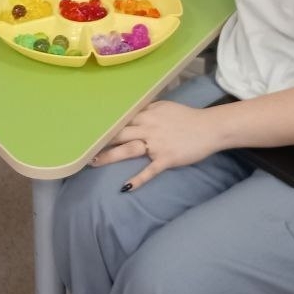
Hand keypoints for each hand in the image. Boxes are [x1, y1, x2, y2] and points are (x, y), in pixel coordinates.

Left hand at [93, 100, 219, 190]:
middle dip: (101, 140)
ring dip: (109, 156)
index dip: (104, 125)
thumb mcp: (165, 106)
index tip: (88, 128)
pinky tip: (126, 187)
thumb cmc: (187, 117)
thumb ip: (147, 109)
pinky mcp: (166, 159)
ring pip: (128, 150)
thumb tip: (132, 111)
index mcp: (147, 114)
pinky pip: (149, 171)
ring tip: (93, 162)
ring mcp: (156, 144)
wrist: (209, 128)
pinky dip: (137, 179)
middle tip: (83, 146)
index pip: (121, 119)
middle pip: (119, 134)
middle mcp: (148, 127)